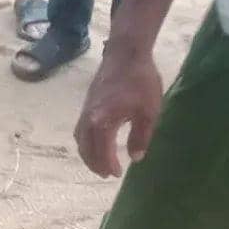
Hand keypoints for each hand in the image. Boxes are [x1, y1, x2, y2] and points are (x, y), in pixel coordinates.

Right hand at [74, 40, 162, 177]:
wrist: (126, 53)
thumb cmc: (140, 81)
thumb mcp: (148, 111)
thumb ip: (141, 137)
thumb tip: (135, 158)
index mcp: (102, 122)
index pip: (102, 151)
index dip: (109, 165)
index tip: (118, 174)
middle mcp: (89, 119)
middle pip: (86, 148)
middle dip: (95, 164)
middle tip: (107, 174)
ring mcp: (85, 112)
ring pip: (80, 140)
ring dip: (88, 154)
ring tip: (99, 163)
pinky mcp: (86, 105)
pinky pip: (79, 130)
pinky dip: (85, 142)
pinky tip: (94, 143)